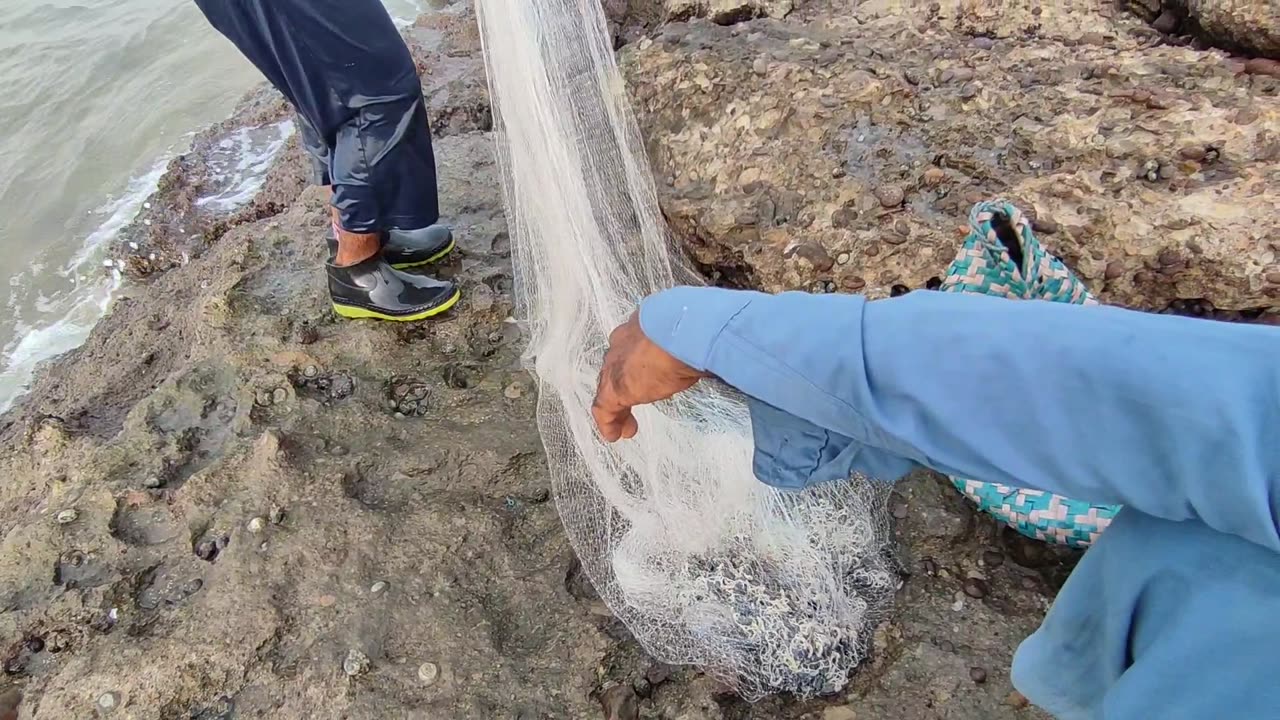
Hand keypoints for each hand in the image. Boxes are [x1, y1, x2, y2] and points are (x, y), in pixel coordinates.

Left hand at [592, 313, 706, 441]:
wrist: (679, 336)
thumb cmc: (691, 331)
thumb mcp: (690, 336)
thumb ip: (690, 343)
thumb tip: (708, 350)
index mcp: (642, 325)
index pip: (632, 344)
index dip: (636, 362)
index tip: (646, 373)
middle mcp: (624, 341)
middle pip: (616, 365)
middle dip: (623, 381)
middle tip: (634, 398)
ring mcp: (615, 364)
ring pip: (608, 386)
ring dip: (617, 406)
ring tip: (624, 424)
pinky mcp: (613, 388)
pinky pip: (605, 409)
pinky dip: (609, 423)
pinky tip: (614, 434)